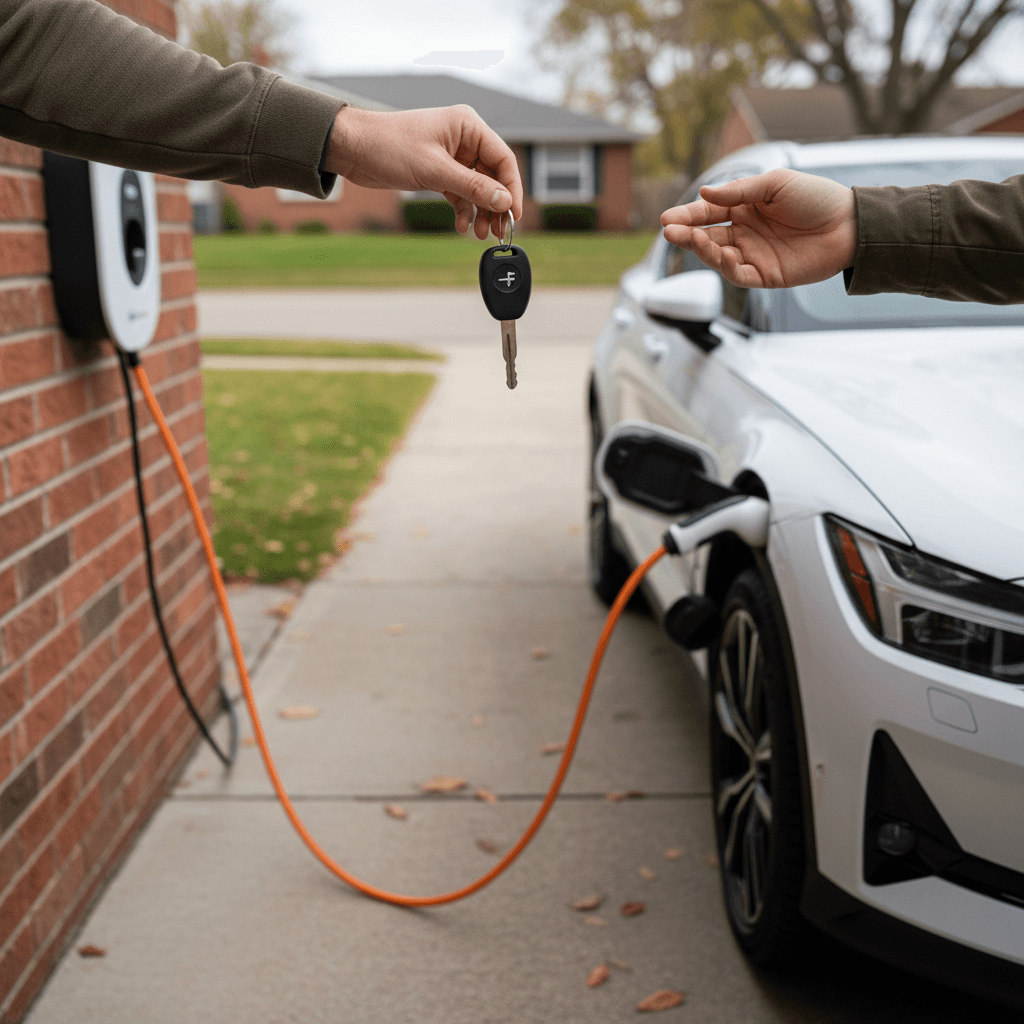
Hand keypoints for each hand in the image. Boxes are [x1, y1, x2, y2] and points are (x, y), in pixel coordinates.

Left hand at [325, 104, 522, 240]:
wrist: (352, 148)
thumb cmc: (389, 146)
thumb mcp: (435, 170)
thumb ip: (473, 187)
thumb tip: (505, 201)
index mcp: (468, 126)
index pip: (503, 159)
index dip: (512, 189)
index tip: (514, 215)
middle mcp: (463, 139)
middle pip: (493, 177)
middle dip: (496, 205)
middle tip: (498, 232)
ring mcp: (452, 156)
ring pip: (478, 188)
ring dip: (480, 211)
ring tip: (479, 234)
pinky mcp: (438, 171)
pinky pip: (460, 193)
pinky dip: (463, 210)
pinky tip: (462, 225)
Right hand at [660, 169, 856, 287]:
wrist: (850, 225)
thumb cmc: (817, 198)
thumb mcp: (775, 184)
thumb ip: (739, 191)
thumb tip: (704, 193)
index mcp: (746, 207)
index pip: (709, 212)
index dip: (688, 215)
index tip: (667, 218)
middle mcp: (745, 232)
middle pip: (707, 236)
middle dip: (686, 234)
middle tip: (669, 232)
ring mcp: (754, 255)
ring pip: (718, 256)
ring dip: (703, 249)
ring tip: (692, 239)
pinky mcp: (766, 276)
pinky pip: (739, 275)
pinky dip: (727, 267)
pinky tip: (722, 255)